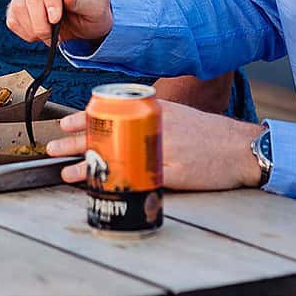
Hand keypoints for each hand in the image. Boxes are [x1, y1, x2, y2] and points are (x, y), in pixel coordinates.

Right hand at [5, 0, 110, 48]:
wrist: (86, 22)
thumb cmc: (94, 11)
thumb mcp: (97, 8)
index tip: (55, 19)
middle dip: (41, 22)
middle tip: (55, 37)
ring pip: (18, 6)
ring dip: (33, 29)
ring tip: (50, 36)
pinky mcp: (19, 1)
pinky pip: (13, 18)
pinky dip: (26, 32)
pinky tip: (40, 34)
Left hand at [43, 97, 265, 190]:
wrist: (242, 149)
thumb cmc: (211, 135)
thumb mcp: (180, 116)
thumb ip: (153, 118)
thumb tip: (126, 125)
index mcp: (155, 109)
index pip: (111, 108)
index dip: (84, 117)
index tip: (65, 123)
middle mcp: (153, 125)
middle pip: (106, 132)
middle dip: (75, 141)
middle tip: (53, 148)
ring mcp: (160, 148)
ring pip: (114, 156)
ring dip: (86, 165)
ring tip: (64, 171)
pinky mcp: (169, 171)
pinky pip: (134, 177)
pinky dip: (113, 182)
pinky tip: (98, 187)